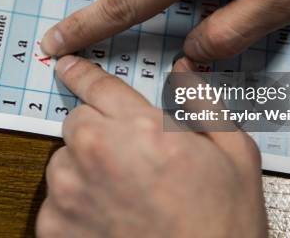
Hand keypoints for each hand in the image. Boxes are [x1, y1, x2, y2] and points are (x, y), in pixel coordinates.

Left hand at [36, 56, 266, 237]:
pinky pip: (54, 202)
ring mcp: (70, 193)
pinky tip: (107, 220)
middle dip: (97, 131)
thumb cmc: (222, 227)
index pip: (98, 86)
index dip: (82, 73)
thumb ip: (204, 106)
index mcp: (141, 129)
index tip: (69, 66)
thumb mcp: (235, 157)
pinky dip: (73, 207)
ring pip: (62, 161)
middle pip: (77, 122)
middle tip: (127, 157)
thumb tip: (187, 72)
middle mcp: (98, 154)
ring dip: (83, 169)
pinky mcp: (54, 228)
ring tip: (120, 194)